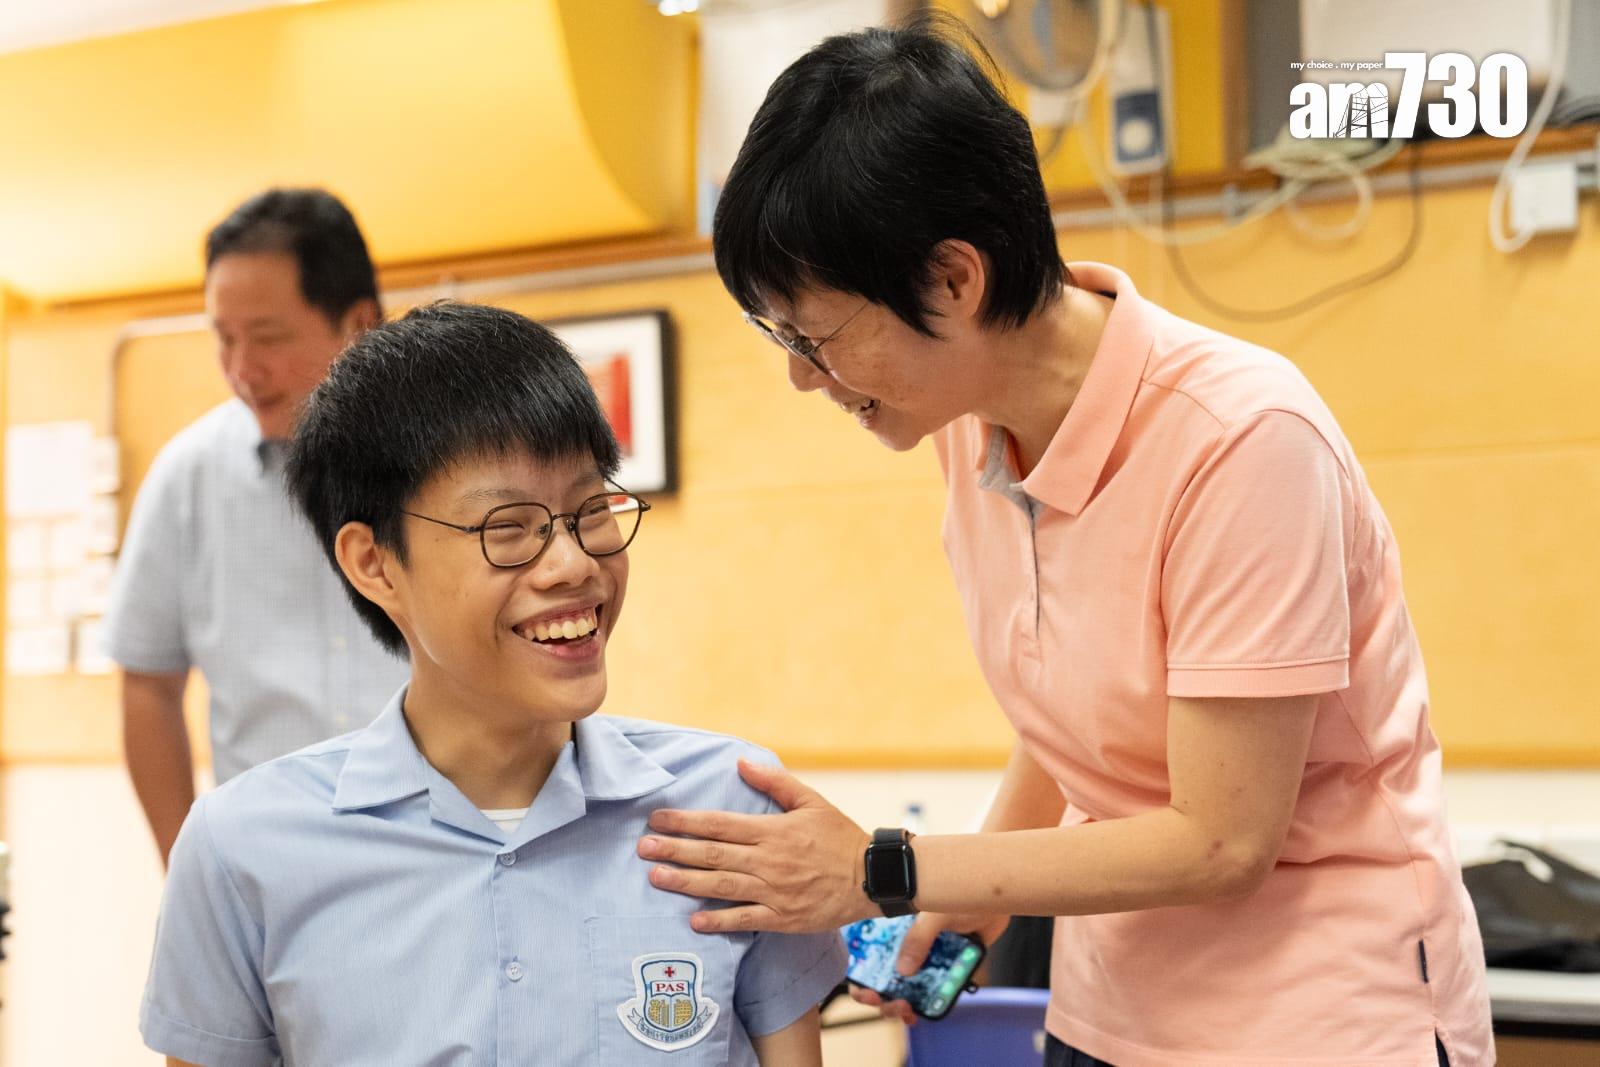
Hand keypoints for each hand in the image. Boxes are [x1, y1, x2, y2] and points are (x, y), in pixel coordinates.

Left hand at [639, 759, 874, 933]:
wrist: (872, 878)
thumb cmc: (840, 836)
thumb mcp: (812, 801)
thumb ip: (775, 781)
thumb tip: (741, 762)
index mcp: (773, 830)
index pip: (720, 824)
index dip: (686, 822)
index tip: (657, 819)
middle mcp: (769, 860)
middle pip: (714, 854)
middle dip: (675, 850)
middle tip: (643, 848)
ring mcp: (775, 891)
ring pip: (722, 886)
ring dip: (686, 882)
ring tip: (656, 877)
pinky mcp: (783, 917)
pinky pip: (746, 920)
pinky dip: (719, 921)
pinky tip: (694, 921)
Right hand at [849, 912, 1010, 1024]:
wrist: (995, 896)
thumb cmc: (960, 893)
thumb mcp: (933, 914)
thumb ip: (918, 939)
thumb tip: (904, 972)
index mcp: (893, 928)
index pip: (866, 956)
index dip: (861, 978)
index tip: (870, 993)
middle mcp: (906, 944)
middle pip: (884, 978)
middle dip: (884, 998)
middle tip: (897, 1005)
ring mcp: (926, 957)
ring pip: (907, 988)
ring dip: (904, 1005)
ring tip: (910, 1012)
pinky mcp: (947, 966)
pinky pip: (934, 988)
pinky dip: (929, 1001)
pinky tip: (928, 1008)